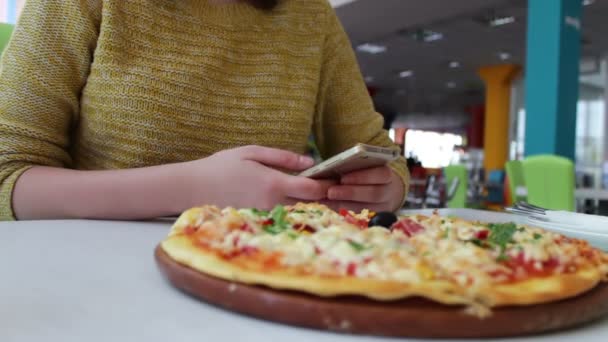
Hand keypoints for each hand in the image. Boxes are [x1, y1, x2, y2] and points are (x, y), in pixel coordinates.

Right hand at [180, 145, 334, 209]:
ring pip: (301, 214)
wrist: (193, 188)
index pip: (313, 189)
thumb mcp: (252, 152)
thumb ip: (283, 157)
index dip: (329, 184)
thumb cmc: (221, 166)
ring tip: (326, 196)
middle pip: (312, 206)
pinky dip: (299, 213)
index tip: (338, 177)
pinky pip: (286, 219)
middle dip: (328, 198)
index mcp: (274, 184)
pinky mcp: (260, 223)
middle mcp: (273, 204)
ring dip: (316, 207)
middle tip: (338, 188)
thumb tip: (310, 161)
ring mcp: (267, 216)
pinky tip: (304, 205)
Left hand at [325, 166, 404, 212]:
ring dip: (346, 205)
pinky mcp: (376, 218)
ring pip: (368, 208)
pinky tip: (330, 210)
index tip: (342, 178)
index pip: (382, 174)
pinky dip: (345, 213)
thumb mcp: (362, 167)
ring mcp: (384, 208)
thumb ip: (350, 166)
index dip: (363, 176)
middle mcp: (389, 192)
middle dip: (351, 192)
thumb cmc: (364, 173)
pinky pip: (362, 218)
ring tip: (328, 201)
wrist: (381, 190)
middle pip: (374, 193)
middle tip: (331, 191)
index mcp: (386, 174)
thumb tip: (327, 170)